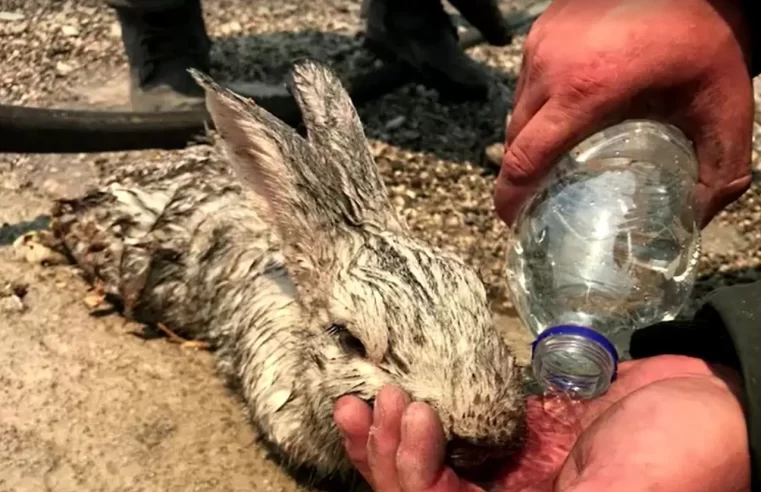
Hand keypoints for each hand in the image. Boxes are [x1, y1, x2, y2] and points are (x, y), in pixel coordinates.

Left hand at [333, 355, 748, 490]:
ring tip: (369, 399)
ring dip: (395, 435)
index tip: (413, 421)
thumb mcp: (624, 490)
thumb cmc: (684, 452)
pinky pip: (458, 430)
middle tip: (379, 403)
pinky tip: (401, 392)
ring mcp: (513, 472)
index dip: (415, 480)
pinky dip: (425, 412)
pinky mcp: (519, 434)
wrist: (712, 399)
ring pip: (433, 465)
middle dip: (393, 455)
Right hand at [494, 0, 753, 226]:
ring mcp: (541, 44)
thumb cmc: (707, 36)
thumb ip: (720, 171)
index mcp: (584, 89)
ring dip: (530, 138)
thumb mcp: (723, 106)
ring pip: (517, 111)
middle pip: (514, 139)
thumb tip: (694, 218)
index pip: (525, 158)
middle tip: (537, 197)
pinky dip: (539, 106)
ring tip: (556, 156)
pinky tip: (566, 113)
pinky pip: (526, 83)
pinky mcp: (541, 30)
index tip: (513, 219)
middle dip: (520, 174)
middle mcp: (551, 65)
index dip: (511, 197)